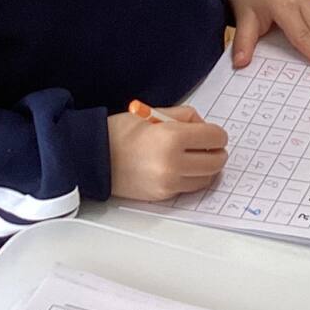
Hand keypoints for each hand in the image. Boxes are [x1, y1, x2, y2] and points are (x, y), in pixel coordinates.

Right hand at [106, 105, 226, 201]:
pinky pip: (189, 188)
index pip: (215, 137)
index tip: (212, 133)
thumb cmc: (118, 133)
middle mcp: (173, 163)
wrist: (92, 158)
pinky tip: (182, 167)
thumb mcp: (153, 114)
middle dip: (216, 151)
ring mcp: (168, 183)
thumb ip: (184, 116)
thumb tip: (204, 125)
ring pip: (207, 178)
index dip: (217, 133)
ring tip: (195, 157)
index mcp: (172, 137)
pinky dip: (191, 178)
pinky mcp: (162, 195)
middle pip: (216, 161)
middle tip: (209, 146)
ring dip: (206, 167)